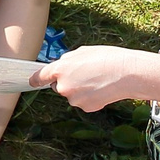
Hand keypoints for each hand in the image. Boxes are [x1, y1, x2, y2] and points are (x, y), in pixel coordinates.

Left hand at [32, 45, 147, 111]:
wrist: (127, 74)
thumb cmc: (107, 59)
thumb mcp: (83, 51)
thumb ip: (67, 60)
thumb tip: (61, 65)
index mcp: (60, 69)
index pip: (39, 77)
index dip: (36, 79)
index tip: (32, 81)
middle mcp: (63, 86)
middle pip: (59, 86)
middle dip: (68, 81)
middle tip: (85, 73)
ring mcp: (74, 99)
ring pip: (72, 95)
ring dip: (80, 90)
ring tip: (97, 80)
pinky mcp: (85, 108)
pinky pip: (83, 102)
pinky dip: (89, 97)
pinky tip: (101, 89)